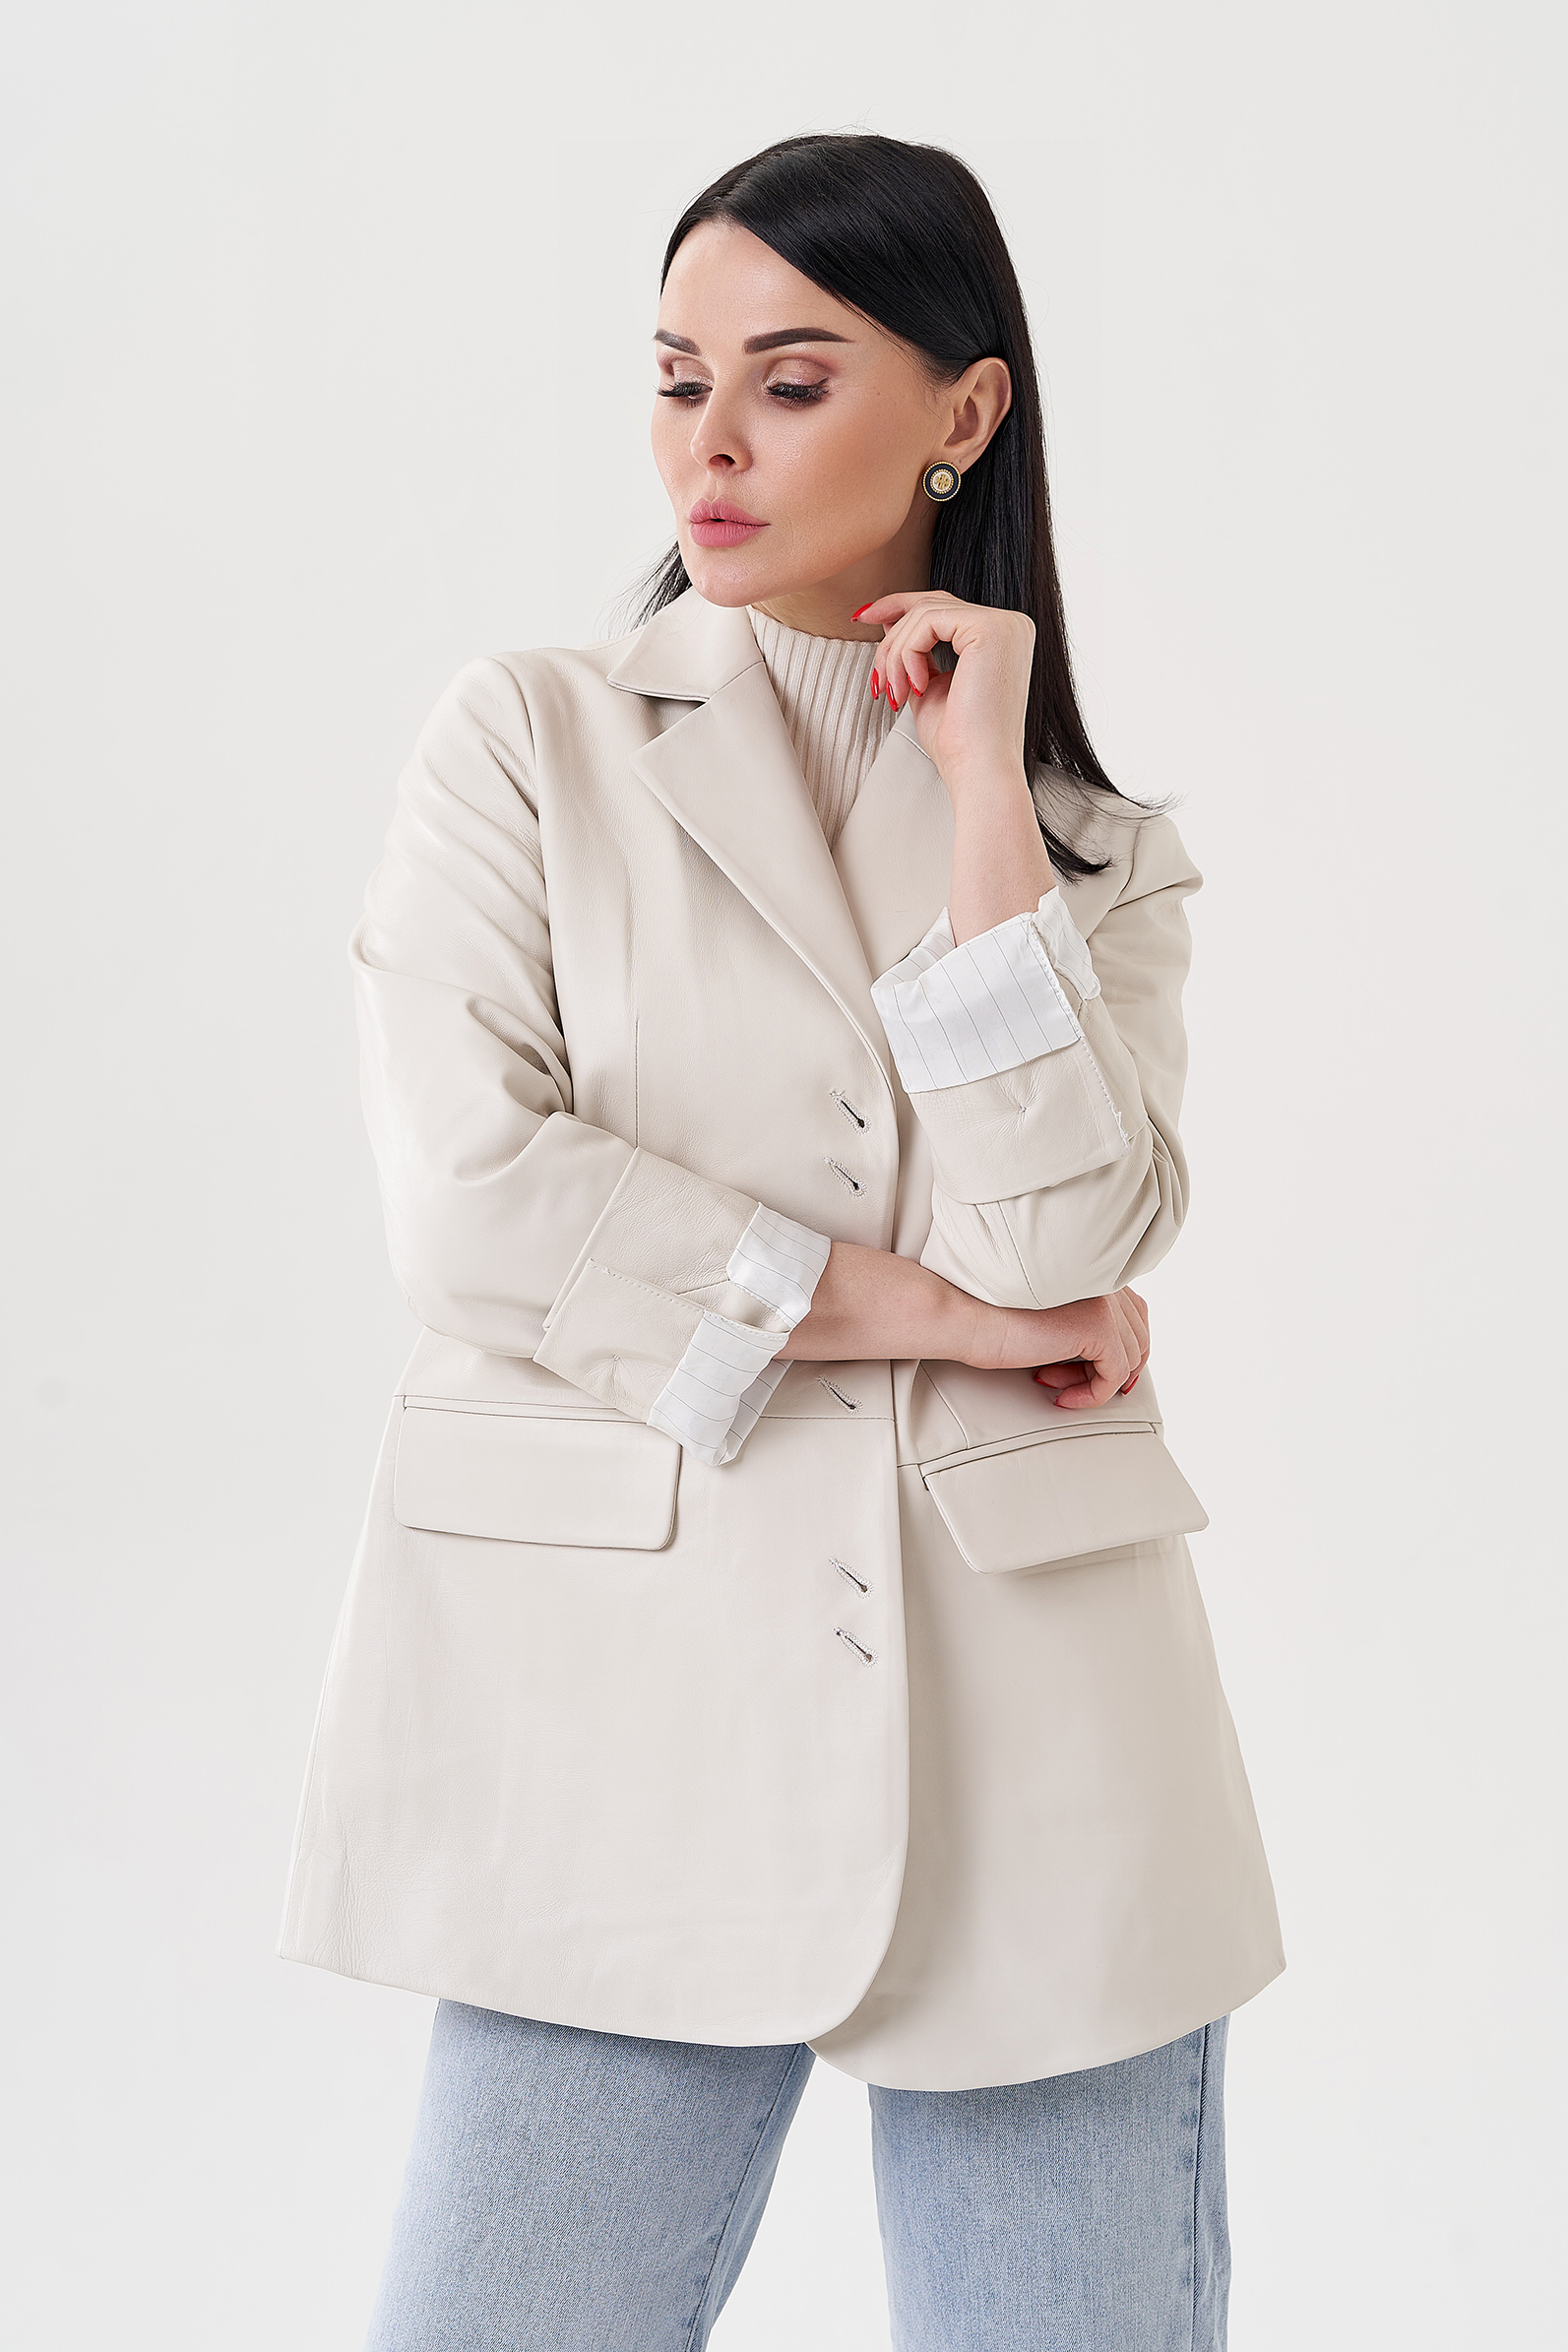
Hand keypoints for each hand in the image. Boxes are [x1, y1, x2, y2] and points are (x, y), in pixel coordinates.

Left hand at [852, 588, 1034, 793]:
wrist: (979, 771)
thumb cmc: (959, 743)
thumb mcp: (930, 685)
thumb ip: (915, 652)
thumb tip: (889, 621)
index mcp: (1001, 637)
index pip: (943, 608)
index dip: (899, 608)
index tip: (863, 618)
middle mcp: (1011, 624)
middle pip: (931, 605)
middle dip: (891, 635)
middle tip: (876, 676)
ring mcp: (1005, 624)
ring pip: (924, 613)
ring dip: (895, 654)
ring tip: (895, 693)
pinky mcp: (991, 629)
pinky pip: (928, 622)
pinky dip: (907, 653)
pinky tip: (914, 687)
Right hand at [960, 1286, 1150, 1407]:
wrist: (970, 1318)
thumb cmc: (994, 1318)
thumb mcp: (1051, 1320)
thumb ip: (1082, 1325)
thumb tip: (1109, 1360)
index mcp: (1095, 1273)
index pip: (1134, 1313)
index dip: (1123, 1350)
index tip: (1098, 1374)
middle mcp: (1105, 1282)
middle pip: (1139, 1336)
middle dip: (1113, 1369)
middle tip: (1082, 1387)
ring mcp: (1105, 1302)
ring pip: (1129, 1359)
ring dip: (1095, 1383)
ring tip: (1060, 1387)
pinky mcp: (1099, 1327)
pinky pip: (1115, 1375)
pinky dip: (1093, 1395)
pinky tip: (1063, 1396)